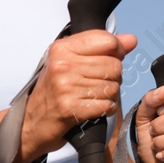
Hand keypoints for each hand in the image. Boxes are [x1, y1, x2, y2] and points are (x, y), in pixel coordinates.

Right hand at [21, 29, 137, 160]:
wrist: (32, 122)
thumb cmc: (53, 91)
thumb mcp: (70, 61)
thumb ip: (102, 48)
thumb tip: (131, 40)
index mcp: (62, 48)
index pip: (106, 40)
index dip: (117, 50)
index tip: (111, 58)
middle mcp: (63, 65)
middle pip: (114, 65)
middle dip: (113, 77)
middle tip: (96, 83)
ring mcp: (66, 87)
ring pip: (113, 86)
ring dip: (109, 94)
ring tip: (92, 96)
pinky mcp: (71, 108)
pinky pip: (107, 105)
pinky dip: (105, 109)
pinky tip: (92, 107)